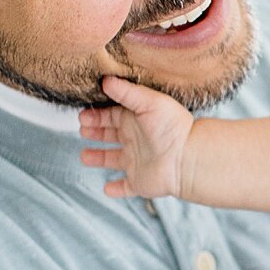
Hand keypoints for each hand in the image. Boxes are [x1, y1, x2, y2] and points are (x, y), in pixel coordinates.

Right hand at [79, 76, 194, 199]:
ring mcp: (138, 162)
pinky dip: (116, 190)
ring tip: (84, 156)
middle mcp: (136, 141)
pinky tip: (106, 189)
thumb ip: (127, 92)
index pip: (112, 116)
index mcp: (137, 121)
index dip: (97, 116)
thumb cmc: (173, 127)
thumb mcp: (149, 102)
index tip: (82, 116)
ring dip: (99, 158)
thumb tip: (105, 80)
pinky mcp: (140, 182)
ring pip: (114, 160)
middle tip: (82, 129)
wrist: (188, 159)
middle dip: (95, 132)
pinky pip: (126, 187)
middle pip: (111, 135)